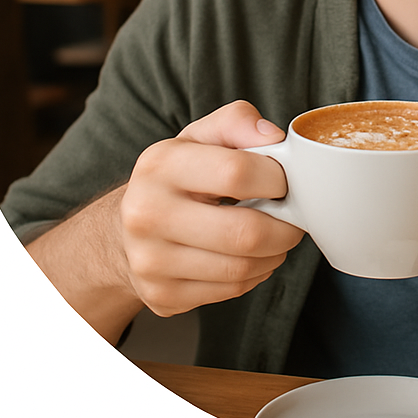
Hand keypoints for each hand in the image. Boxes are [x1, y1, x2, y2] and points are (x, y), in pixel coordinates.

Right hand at [27, 100, 302, 342]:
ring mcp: (151, 261)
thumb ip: (237, 122)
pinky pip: (231, 290)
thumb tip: (274, 137)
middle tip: (293, 218)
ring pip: (241, 267)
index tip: (285, 181)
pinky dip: (255, 274)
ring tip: (274, 236)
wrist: (124, 229)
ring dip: (274, 253)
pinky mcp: (163, 294)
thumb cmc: (176, 177)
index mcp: (160, 165)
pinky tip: (251, 257)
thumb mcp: (200, 137)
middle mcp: (147, 214)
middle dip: (285, 227)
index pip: (237, 172)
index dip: (276, 178)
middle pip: (244, 232)